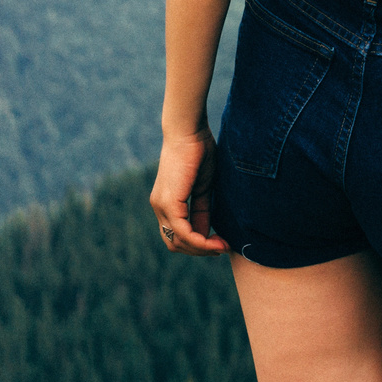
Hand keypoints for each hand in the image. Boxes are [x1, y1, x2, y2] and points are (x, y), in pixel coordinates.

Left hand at [150, 127, 228, 256]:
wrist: (189, 130)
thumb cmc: (199, 151)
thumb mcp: (204, 187)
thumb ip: (202, 210)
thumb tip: (206, 232)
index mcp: (166, 203)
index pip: (178, 235)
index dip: (199, 244)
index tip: (221, 243)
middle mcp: (159, 207)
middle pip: (175, 244)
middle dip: (200, 251)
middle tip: (222, 247)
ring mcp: (161, 205)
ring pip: (178, 241)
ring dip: (201, 248)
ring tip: (222, 245)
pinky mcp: (169, 201)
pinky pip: (183, 231)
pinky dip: (200, 240)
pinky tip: (216, 240)